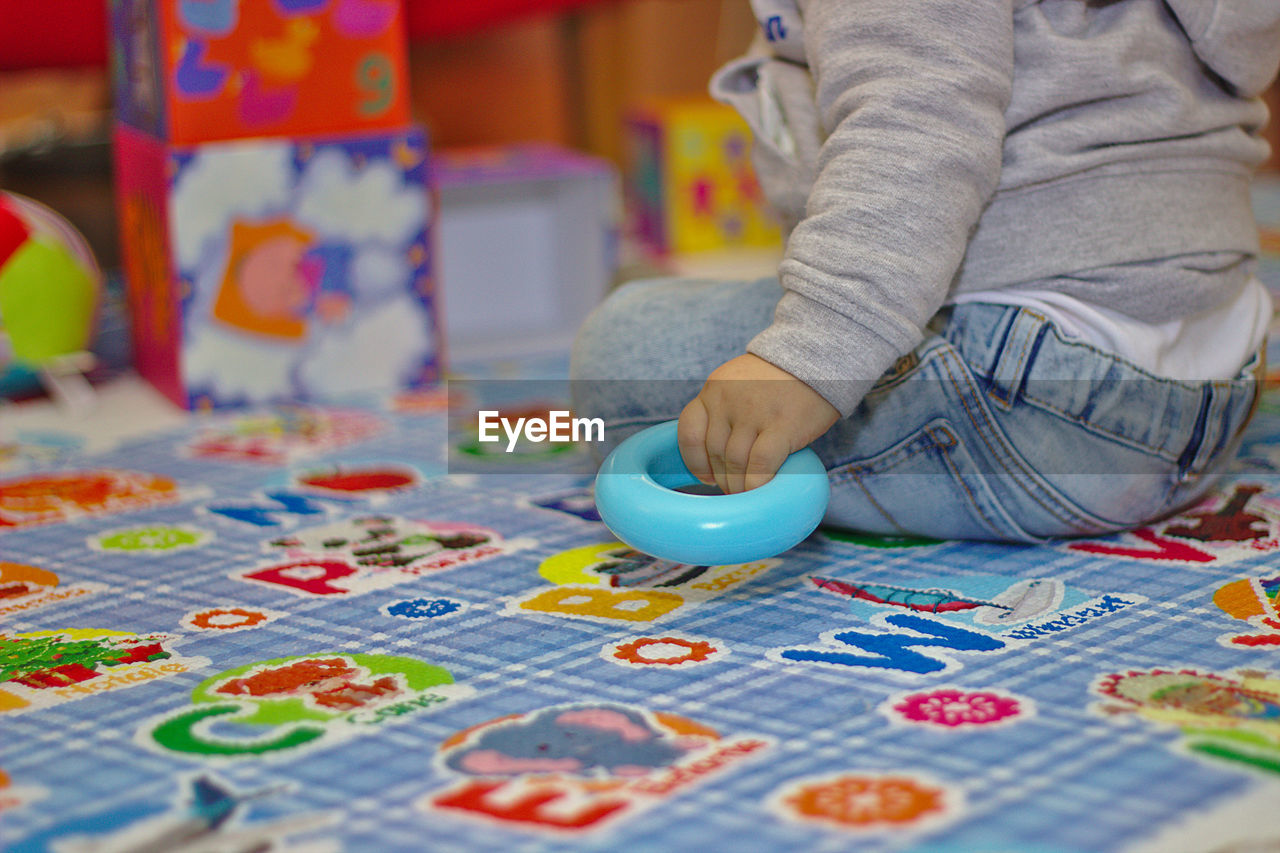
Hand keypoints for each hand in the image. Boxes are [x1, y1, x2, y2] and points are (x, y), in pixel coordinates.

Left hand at [678, 353, 838, 493]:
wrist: (817, 356)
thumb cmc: (778, 379)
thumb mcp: (738, 384)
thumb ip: (723, 410)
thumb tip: (716, 457)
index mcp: (713, 390)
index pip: (690, 432)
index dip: (694, 461)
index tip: (706, 476)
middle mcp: (728, 400)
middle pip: (715, 453)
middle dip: (722, 478)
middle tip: (733, 489)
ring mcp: (754, 413)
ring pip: (735, 463)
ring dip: (738, 485)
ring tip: (747, 493)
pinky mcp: (782, 426)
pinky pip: (760, 465)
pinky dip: (756, 483)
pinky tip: (760, 490)